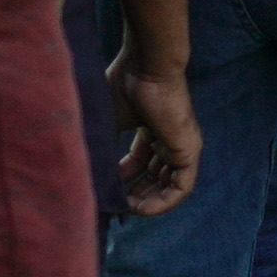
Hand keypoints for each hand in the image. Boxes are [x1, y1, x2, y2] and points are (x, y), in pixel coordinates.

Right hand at [110, 46, 200, 216]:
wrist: (146, 66)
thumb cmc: (125, 85)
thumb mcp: (108, 121)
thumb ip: (104, 147)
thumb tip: (87, 174)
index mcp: (150, 128)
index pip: (140, 162)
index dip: (123, 179)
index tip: (105, 189)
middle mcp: (168, 137)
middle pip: (153, 175)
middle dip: (134, 193)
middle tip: (115, 204)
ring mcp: (181, 145)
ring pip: (167, 184)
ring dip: (147, 201)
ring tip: (125, 209)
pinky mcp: (188, 150)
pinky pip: (181, 187)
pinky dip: (163, 202)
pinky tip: (141, 209)